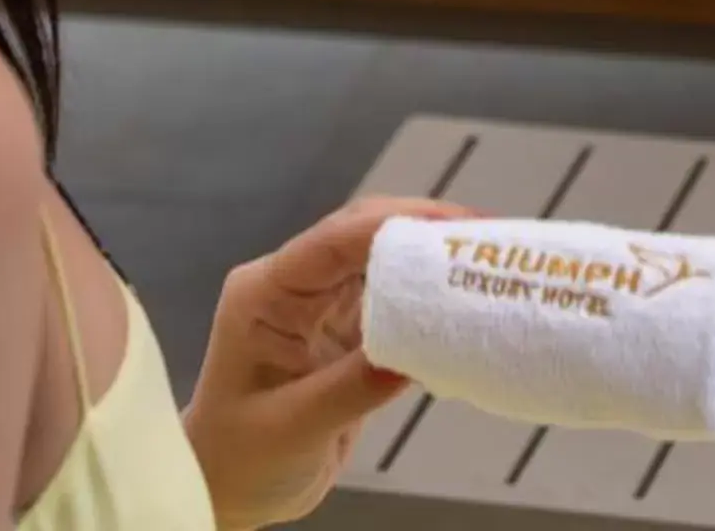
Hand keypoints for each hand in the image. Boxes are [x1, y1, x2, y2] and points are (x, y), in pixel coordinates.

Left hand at [185, 197, 469, 530]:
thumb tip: (414, 356)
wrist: (227, 490)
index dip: (394, 225)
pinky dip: (427, 299)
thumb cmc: (239, 458)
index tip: (453, 224)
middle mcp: (293, 288)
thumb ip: (349, 388)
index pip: (333, 242)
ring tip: (486, 260)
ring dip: (431, 260)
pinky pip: (391, 302)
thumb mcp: (292, 427)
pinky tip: (462, 300)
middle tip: (487, 238)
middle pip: (363, 238)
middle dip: (424, 230)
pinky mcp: (345, 333)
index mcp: (265, 293)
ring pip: (383, 264)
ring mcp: (319, 307)